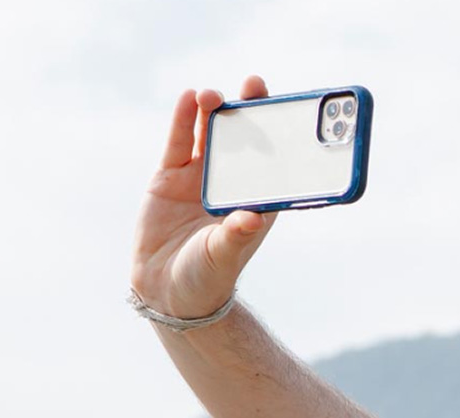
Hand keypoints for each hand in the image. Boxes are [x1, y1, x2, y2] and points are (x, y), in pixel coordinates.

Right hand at [131, 75, 277, 318]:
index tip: (291, 108)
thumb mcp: (224, 255)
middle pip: (245, 138)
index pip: (275, 158)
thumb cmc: (208, 276)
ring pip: (210, 134)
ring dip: (214, 111)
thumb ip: (235, 236)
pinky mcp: (170, 176)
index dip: (282, 132)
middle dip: (249, 110)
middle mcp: (232, 182)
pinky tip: (189, 98)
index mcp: (258, 198)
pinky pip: (179, 142)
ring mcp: (200, 176)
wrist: (168, 290)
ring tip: (213, 95)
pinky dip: (184, 120)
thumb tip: (251, 218)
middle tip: (254, 84)